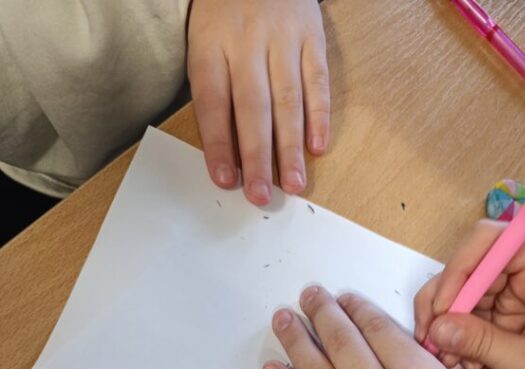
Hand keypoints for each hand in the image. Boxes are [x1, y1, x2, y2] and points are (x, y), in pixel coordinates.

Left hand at [187, 0, 328, 203]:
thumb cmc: (226, 13)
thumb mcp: (204, 42)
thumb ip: (214, 91)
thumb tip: (227, 154)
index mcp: (211, 44)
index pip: (213, 102)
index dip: (219, 145)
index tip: (225, 180)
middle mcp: (247, 41)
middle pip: (252, 107)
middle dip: (258, 157)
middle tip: (261, 194)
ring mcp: (283, 37)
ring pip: (288, 100)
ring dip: (291, 147)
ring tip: (293, 184)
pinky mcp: (312, 34)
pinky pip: (318, 80)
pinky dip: (320, 115)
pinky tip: (317, 147)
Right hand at [414, 222, 524, 368]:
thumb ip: (483, 344)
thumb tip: (436, 330)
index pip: (488, 241)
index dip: (458, 272)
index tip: (442, 314)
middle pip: (470, 266)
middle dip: (447, 304)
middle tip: (431, 343)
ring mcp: (520, 288)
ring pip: (467, 292)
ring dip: (451, 325)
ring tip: (449, 361)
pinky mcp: (513, 311)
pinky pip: (475, 314)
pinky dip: (463, 337)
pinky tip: (463, 362)